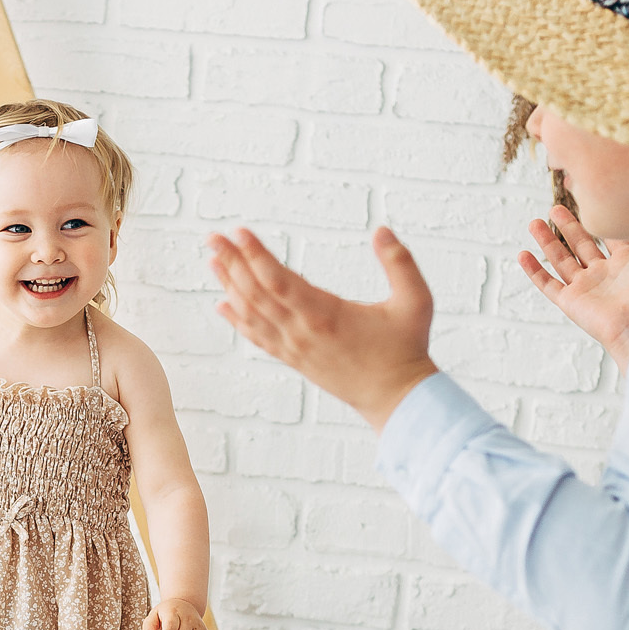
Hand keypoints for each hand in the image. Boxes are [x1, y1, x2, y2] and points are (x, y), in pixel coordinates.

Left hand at [208, 227, 438, 431]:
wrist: (395, 399)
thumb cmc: (406, 349)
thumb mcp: (415, 301)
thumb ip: (400, 262)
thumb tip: (381, 230)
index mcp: (326, 314)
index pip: (279, 280)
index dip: (255, 255)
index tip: (239, 232)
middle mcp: (302, 331)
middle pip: (256, 293)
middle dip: (233, 262)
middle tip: (213, 238)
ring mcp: (295, 348)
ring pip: (253, 314)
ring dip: (230, 285)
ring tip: (213, 261)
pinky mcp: (295, 359)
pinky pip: (258, 337)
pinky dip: (238, 320)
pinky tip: (223, 304)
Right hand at [516, 205, 628, 370]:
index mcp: (627, 264)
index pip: (612, 237)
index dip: (603, 220)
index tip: (592, 200)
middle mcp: (604, 274)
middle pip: (582, 245)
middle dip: (569, 226)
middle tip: (557, 207)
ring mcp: (585, 288)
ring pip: (561, 260)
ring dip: (547, 242)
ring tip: (535, 222)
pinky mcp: (570, 302)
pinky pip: (547, 284)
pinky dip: (534, 271)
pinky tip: (523, 255)